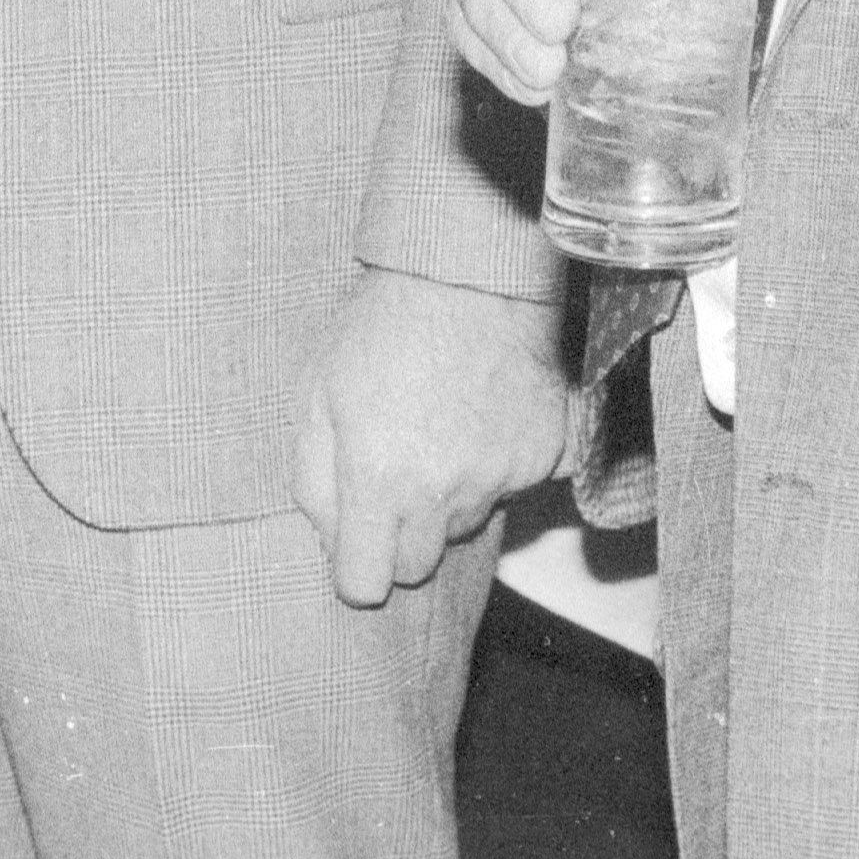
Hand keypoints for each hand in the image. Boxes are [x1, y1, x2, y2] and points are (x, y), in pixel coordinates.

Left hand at [291, 272, 568, 606]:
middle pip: (419, 564)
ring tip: (433, 430)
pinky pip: (513, 487)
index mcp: (381, 481)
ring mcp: (502, 476)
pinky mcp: (545, 455)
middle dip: (398, 537)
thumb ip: (312, 481)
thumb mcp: (315, 395)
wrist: (465, 272)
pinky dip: (495, 466)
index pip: (367, 585)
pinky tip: (476, 419)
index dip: (354, 570)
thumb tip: (329, 538)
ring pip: (466, 524)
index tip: (354, 545)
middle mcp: (446, 491)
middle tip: (390, 477)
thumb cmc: (379, 327)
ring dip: (446, 498)